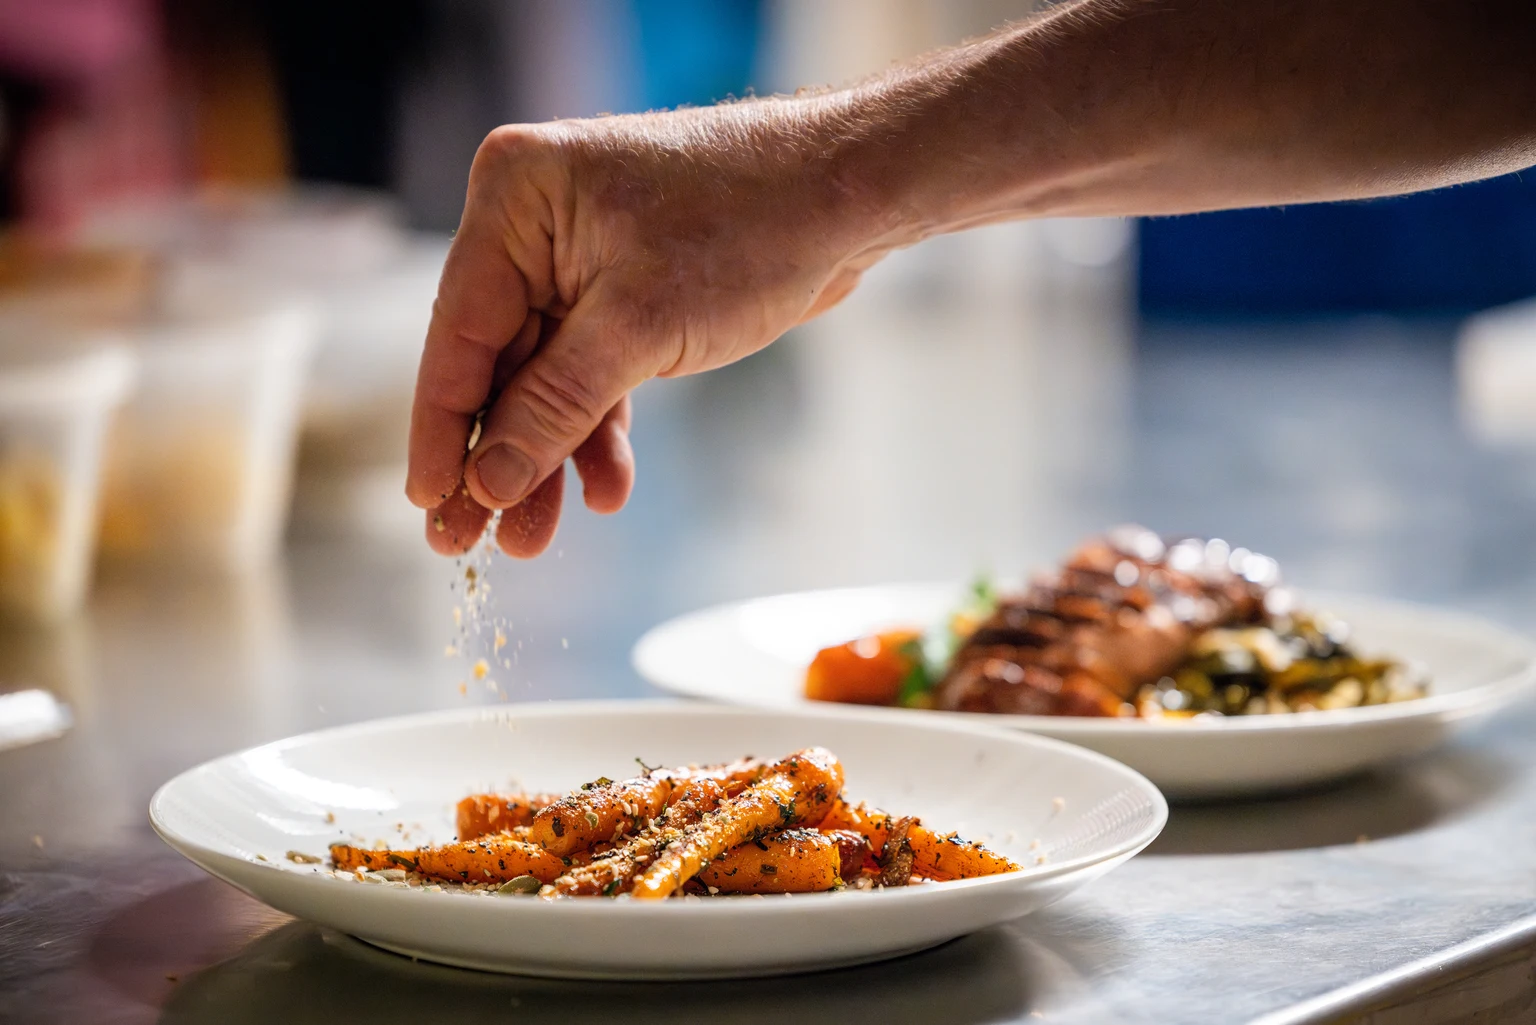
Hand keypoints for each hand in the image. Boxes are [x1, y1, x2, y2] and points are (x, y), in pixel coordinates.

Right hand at [406, 100, 877, 555]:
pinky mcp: (624, 293)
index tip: (427, 504)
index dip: (442, 427)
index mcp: (515, 200)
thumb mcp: (641, 327)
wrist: (846, 198)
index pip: (456, 331)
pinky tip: (603, 491)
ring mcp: (579, 260)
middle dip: (494, 456)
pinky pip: (591, 374)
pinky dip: (596, 431)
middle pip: (494, 363)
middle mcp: (535, 225)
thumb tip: (486, 482)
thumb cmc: (749, 228)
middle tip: (467, 544)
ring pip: (544, 379)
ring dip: (545, 458)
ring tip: (533, 540)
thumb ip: (555, 407)